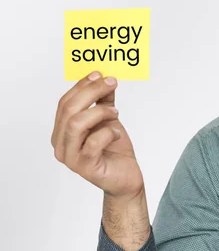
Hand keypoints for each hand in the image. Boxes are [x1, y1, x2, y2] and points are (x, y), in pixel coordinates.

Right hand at [51, 71, 143, 198]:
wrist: (125, 177)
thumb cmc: (113, 149)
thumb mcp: (108, 120)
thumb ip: (104, 101)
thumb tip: (105, 79)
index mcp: (63, 131)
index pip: (64, 103)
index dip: (81, 86)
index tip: (99, 73)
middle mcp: (62, 144)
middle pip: (69, 110)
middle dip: (91, 92)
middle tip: (111, 83)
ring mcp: (71, 157)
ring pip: (76, 124)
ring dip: (99, 112)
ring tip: (115, 113)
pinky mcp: (86, 167)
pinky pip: (93, 142)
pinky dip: (108, 132)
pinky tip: (117, 133)